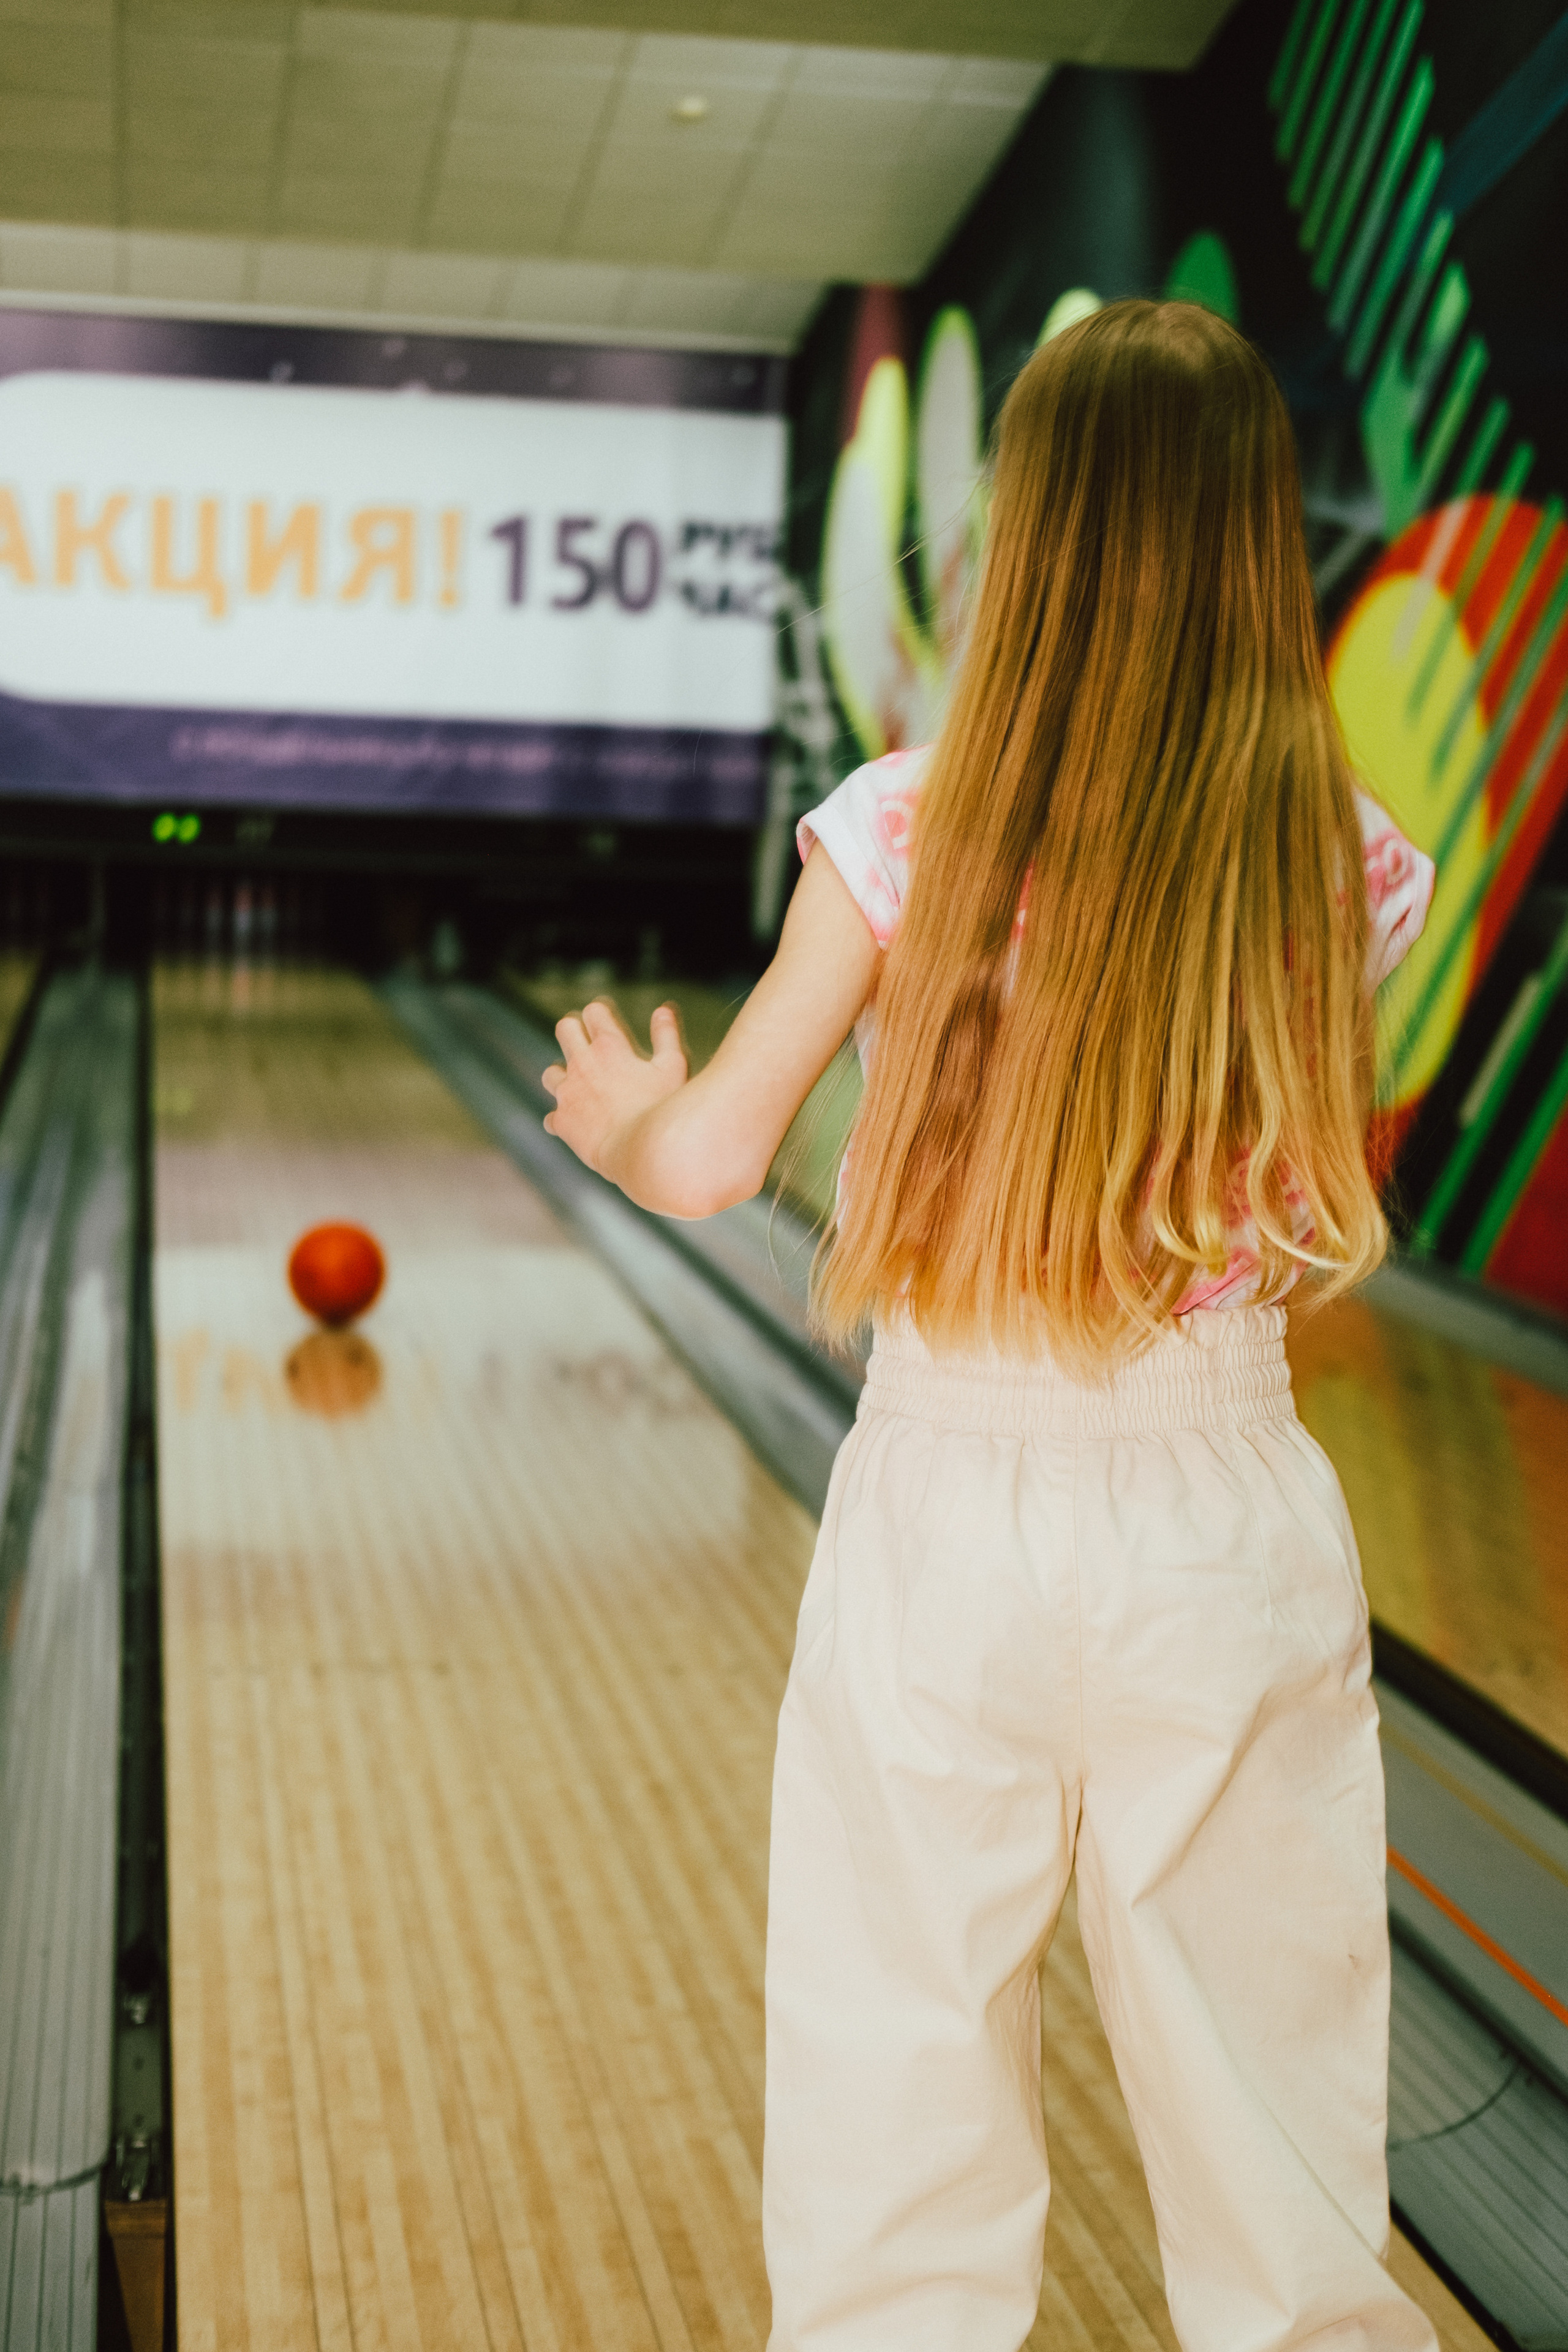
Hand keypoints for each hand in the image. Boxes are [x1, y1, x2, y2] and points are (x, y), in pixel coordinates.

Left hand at [541, 999, 687, 1177]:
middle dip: (575, 1031)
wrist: (641, 1153)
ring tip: (581, 1086)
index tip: (608, 1020)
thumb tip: (664, 1009)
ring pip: (551, 1072)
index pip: (594, 1011)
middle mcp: (582, 1064)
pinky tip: (578, 1123)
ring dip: (563, 1075)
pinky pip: (552, 1116)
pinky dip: (563, 1118)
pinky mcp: (562, 1122)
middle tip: (588, 1043)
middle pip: (565, 1029)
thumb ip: (667, 1035)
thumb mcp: (674, 1067)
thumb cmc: (662, 1110)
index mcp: (609, 1046)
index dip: (601, 1013)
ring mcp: (568, 1094)